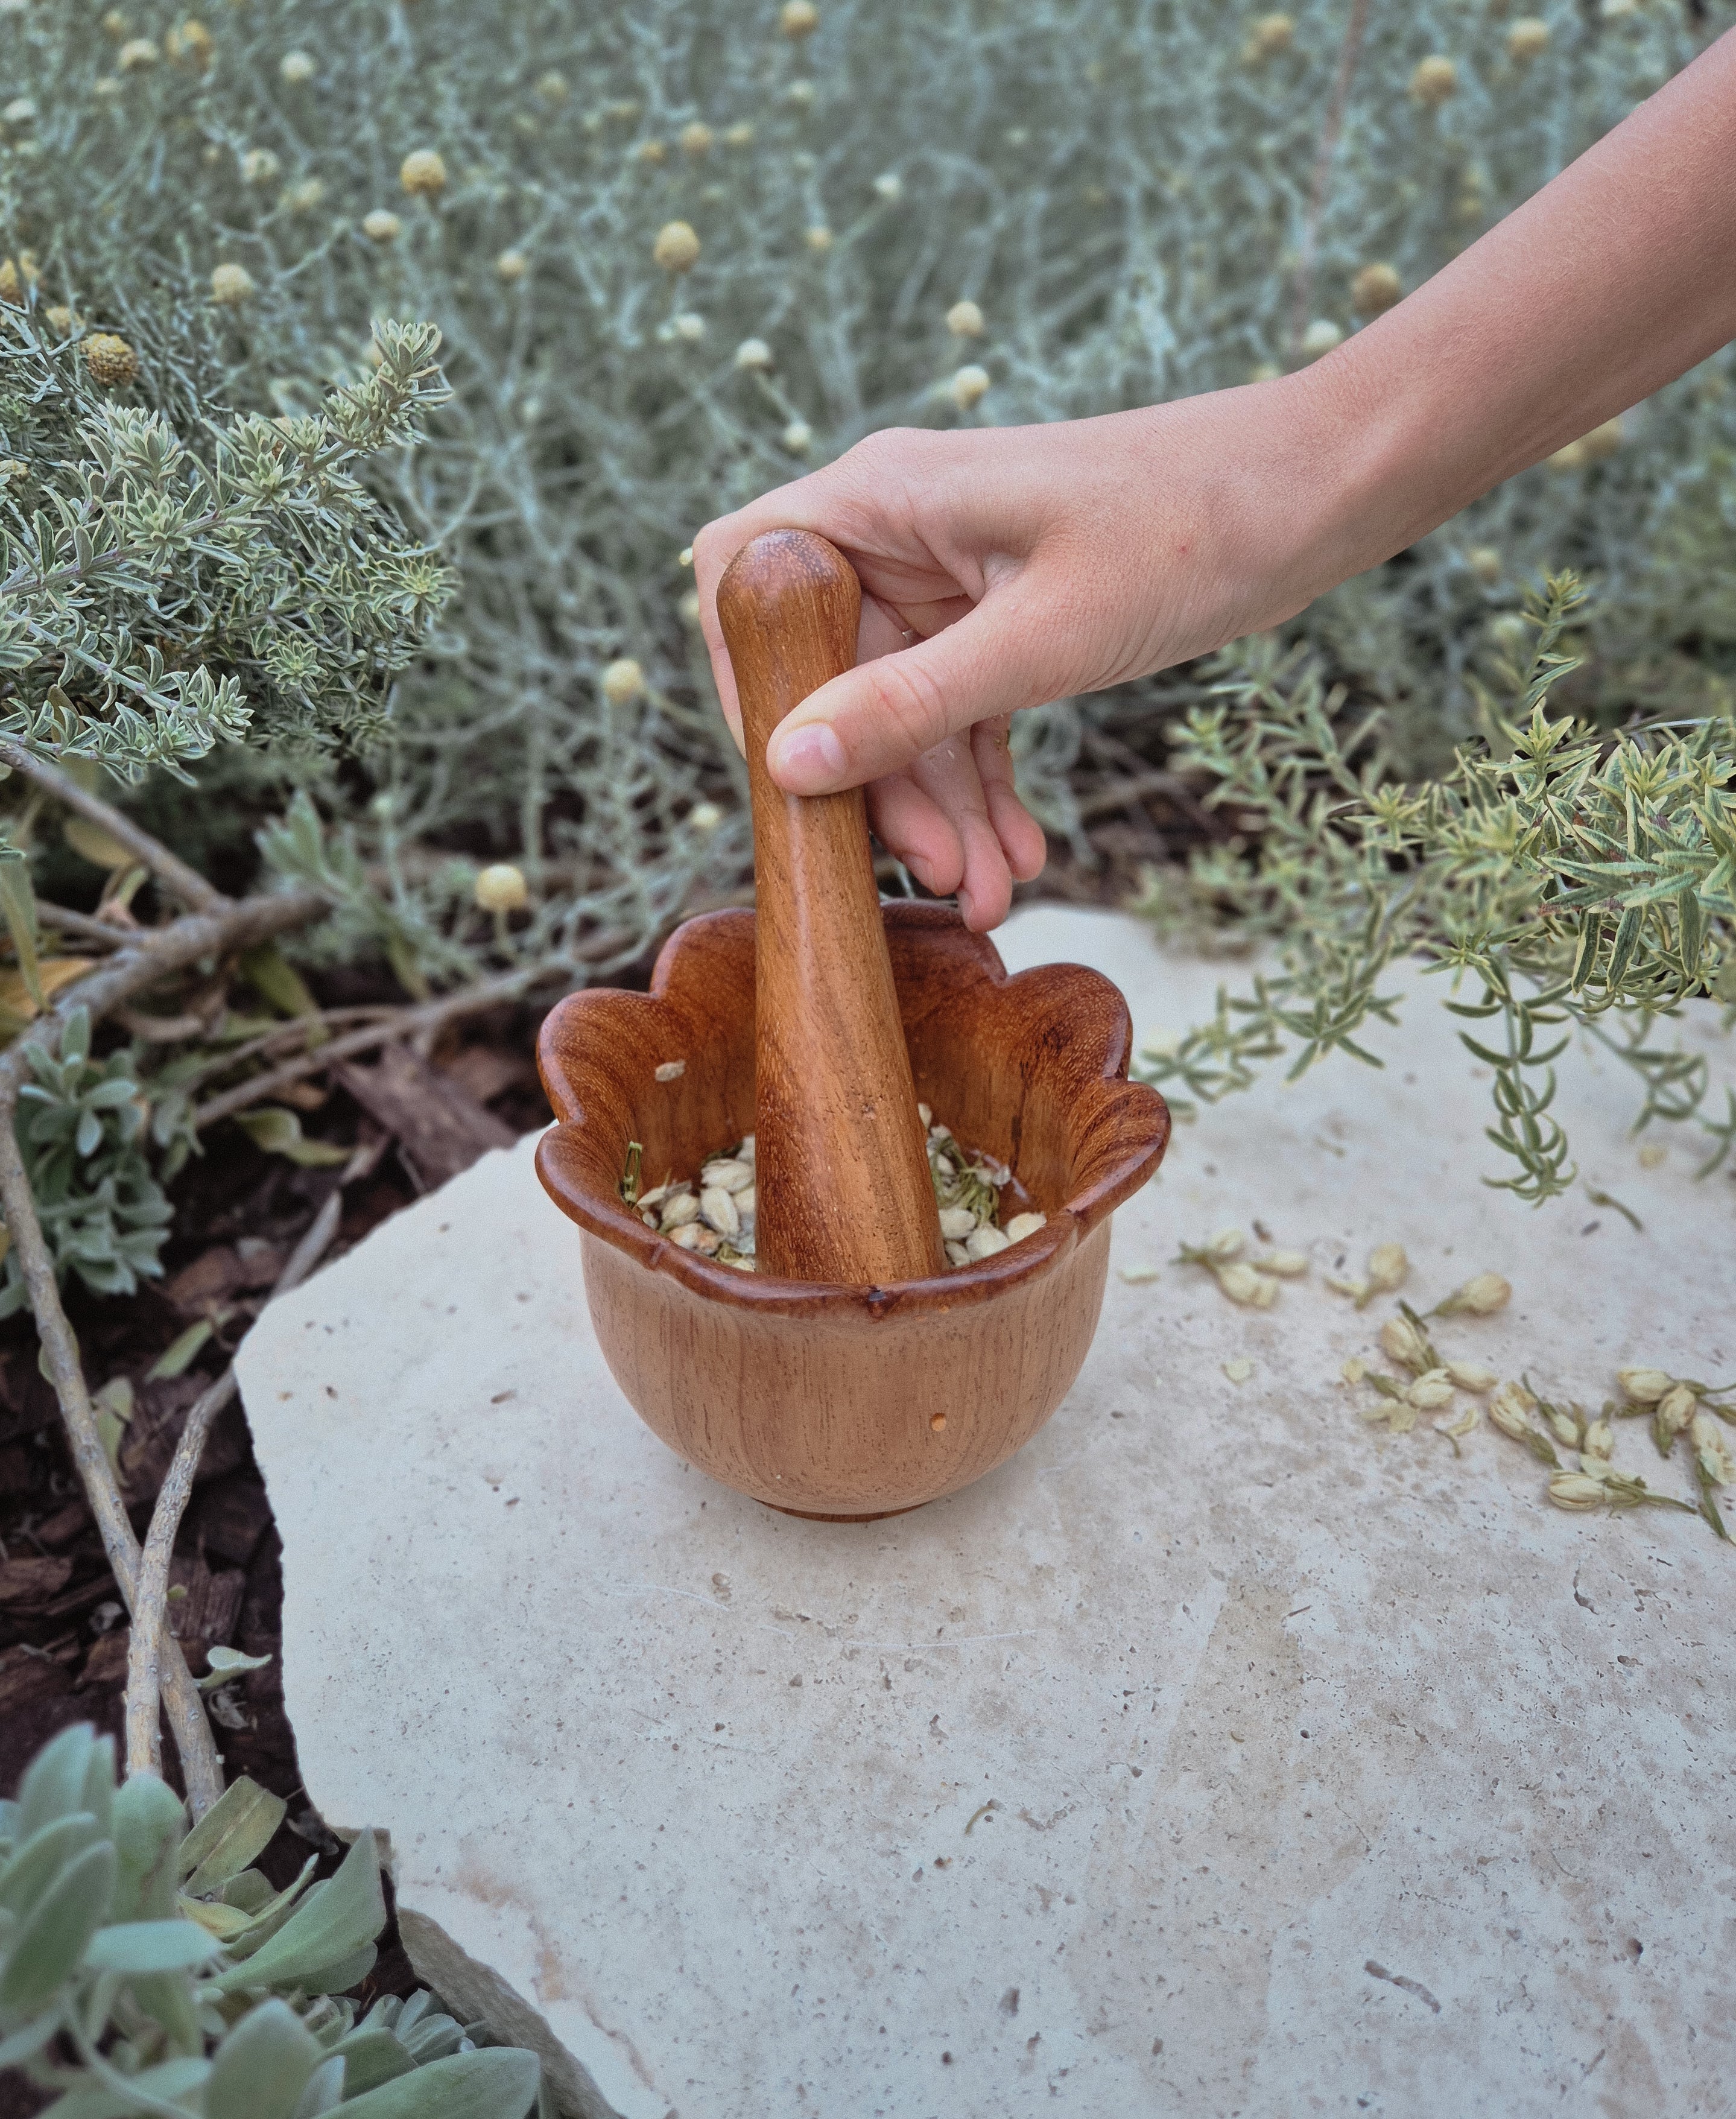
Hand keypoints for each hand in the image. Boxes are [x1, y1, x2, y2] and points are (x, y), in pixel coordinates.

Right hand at [693, 375, 1359, 928]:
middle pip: (834, 673)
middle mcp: (901, 531)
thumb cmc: (1188, 529)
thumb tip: (790, 767)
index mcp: (884, 497)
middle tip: (939, 876)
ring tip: (992, 892)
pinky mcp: (1001, 614)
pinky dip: (986, 783)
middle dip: (885, 787)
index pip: (748, 580)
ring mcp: (950, 575)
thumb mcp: (1041, 638)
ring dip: (943, 806)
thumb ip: (910, 706)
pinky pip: (964, 710)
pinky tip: (1018, 852)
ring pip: (904, 710)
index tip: (792, 783)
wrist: (1314, 494)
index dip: (748, 684)